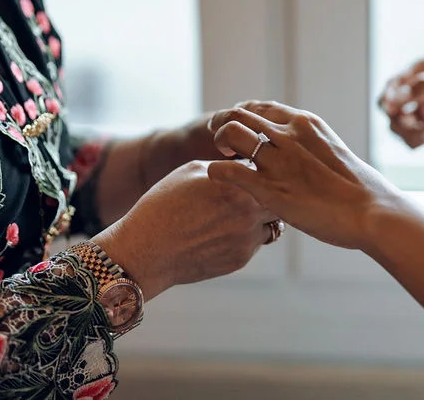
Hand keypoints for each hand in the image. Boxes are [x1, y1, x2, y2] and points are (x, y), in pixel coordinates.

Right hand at [92, 161, 276, 299]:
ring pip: (272, 223)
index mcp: (238, 184)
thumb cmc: (163, 205)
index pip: (267, 170)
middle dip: (269, 193)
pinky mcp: (240, 259)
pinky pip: (255, 242)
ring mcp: (247, 238)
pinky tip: (223, 231)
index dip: (261, 168)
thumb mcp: (191, 172)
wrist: (145, 251)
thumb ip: (224, 167)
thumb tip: (242, 164)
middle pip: (278, 198)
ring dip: (261, 217)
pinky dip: (246, 235)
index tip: (254, 167)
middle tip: (256, 190)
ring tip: (238, 213)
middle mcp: (249, 212)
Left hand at [207, 101, 404, 250]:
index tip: (238, 129)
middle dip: (222, 123)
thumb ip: (312, 149)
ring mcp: (278, 160)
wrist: (373, 212)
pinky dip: (215, 170)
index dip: (243, 115)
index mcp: (305, 124)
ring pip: (230, 134)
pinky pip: (227, 170)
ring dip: (218, 142)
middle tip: (220, 141)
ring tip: (221, 156)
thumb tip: (304, 157)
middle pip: (239, 114)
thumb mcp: (333, 154)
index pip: (261, 107)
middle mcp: (288, 135)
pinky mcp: (269, 188)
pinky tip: (214, 177)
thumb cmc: (360, 190)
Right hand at [378, 59, 423, 147]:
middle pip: (388, 105)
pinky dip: (413, 140)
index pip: (393, 83)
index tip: (399, 102)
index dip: (390, 94)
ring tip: (417, 129)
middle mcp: (419, 92)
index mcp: (421, 71)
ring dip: (400, 129)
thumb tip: (400, 96)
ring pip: (397, 125)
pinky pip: (413, 139)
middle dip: (392, 113)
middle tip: (406, 118)